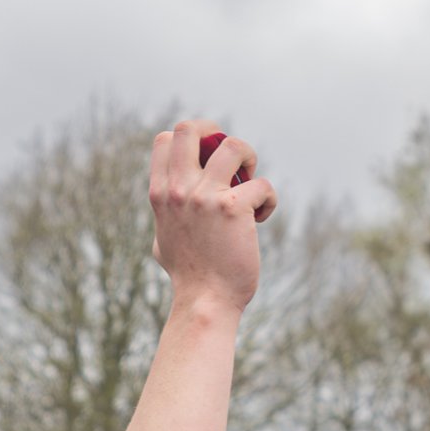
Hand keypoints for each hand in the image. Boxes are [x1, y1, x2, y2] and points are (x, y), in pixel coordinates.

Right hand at [148, 120, 278, 314]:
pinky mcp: (234, 208)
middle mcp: (179, 190)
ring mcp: (205, 196)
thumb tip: (172, 200)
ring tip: (251, 183)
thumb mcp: (164, 238)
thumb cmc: (189, 275)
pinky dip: (269, 199)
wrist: (205, 301)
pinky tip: (262, 217)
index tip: (207, 156)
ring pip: (234, 145)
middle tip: (232, 157)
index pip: (164, 139)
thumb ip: (168, 213)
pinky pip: (262, 184)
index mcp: (161, 194)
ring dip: (249, 157)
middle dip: (216, 132)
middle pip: (190, 129)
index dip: (191, 139)